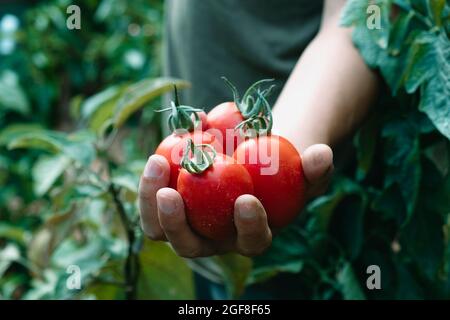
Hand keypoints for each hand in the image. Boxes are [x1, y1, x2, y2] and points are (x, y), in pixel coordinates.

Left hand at [138, 144, 332, 257]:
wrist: (253, 164)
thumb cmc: (281, 173)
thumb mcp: (304, 170)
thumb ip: (315, 168)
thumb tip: (322, 155)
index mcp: (251, 236)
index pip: (251, 242)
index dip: (249, 227)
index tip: (246, 199)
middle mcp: (215, 239)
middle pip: (190, 247)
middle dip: (178, 225)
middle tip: (172, 193)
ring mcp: (189, 226)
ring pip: (160, 230)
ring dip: (151, 202)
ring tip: (157, 162)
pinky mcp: (169, 207)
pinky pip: (153, 202)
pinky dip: (151, 181)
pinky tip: (160, 151)